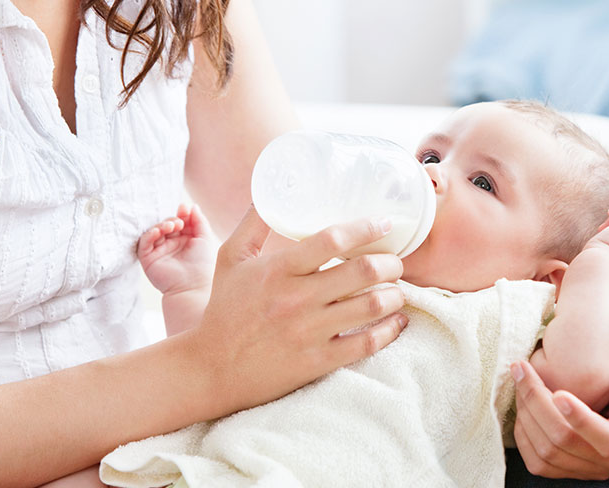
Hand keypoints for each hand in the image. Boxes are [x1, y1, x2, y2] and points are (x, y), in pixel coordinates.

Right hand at [138, 203, 214, 293]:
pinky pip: (144, 243)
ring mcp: (159, 252)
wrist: (193, 286)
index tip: (184, 209)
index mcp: (185, 240)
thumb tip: (191, 205)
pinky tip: (159, 231)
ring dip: (162, 225)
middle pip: (166, 225)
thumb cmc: (202, 264)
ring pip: (154, 231)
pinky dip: (150, 234)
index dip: (181, 214)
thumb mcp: (205, 238)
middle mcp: (171, 245)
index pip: (180, 222)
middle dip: (172, 220)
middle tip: (179, 222)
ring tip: (172, 226)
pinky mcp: (148, 259)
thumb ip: (199, 221)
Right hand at [192, 206, 408, 412]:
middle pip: (362, 271)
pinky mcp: (317, 362)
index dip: (366, 229)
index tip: (384, 224)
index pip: (332, 240)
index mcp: (278, 269)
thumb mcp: (230, 259)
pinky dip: (389, 330)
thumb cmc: (225, 310)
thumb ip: (253, 223)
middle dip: (390, 263)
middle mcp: (296, 299)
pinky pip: (366, 344)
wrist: (212, 369)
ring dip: (395, 295)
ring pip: (371, 306)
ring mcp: (309, 332)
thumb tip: (270, 190)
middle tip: (395, 262)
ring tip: (397, 290)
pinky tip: (396, 321)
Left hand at [510, 357, 608, 478]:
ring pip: (547, 452)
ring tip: (520, 378)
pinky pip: (537, 462)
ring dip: (526, 413)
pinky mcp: (568, 471)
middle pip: (567, 442)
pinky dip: (523, 431)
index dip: (582, 419)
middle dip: (538, 403)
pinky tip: (521, 403)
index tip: (559, 392)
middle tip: (522, 369)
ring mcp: (590, 470)